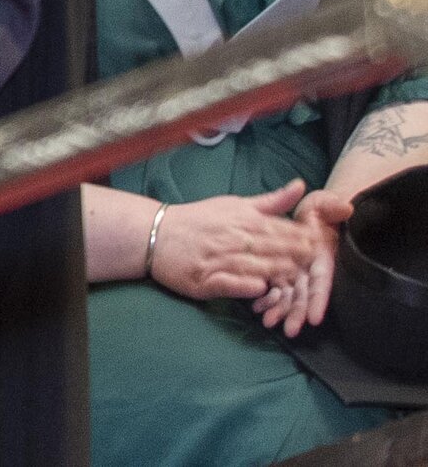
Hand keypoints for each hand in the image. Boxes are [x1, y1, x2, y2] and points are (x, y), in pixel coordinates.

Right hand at [148, 185, 327, 305]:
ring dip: (276, 270)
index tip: (319, 238)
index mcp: (241, 220)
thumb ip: (271, 201)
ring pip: (254, 266)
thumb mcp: (234, 204)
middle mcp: (232, 239)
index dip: (300, 235)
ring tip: (295, 275)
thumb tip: (302, 185)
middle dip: (294, 252)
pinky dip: (245, 286)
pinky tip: (260, 289)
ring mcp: (218, 260)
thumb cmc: (200, 220)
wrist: (156, 235)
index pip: (278, 228)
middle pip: (270, 247)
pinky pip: (229, 284)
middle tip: (315, 257)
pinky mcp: (206, 280)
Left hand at [261, 192, 354, 336]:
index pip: (321, 283)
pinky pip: (275, 288)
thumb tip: (346, 207)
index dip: (318, 300)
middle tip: (289, 331)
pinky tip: (257, 308)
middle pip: (304, 295)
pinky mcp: (282, 271)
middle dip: (297, 313)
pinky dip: (267, 298)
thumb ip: (333, 207)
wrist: (307, 212)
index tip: (314, 318)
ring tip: (268, 322)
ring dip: (280, 310)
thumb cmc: (319, 211)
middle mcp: (309, 269)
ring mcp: (296, 272)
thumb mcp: (324, 206)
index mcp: (322, 258)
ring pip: (289, 295)